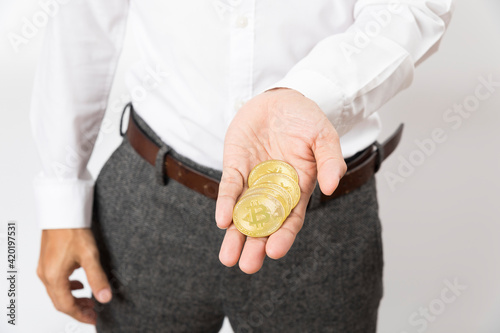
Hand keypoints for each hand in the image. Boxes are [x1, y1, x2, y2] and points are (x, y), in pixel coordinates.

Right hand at [37, 228, 111, 323]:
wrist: (61, 212)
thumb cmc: (72, 230)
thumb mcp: (89, 256)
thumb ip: (97, 278)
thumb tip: (105, 297)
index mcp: (54, 277)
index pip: (66, 306)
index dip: (80, 315)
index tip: (93, 318)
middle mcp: (45, 275)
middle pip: (60, 302)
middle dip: (77, 309)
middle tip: (93, 312)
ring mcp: (44, 268)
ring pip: (57, 292)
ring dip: (72, 298)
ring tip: (89, 298)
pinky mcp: (47, 261)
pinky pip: (55, 281)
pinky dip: (68, 287)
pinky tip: (79, 283)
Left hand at [215, 88, 346, 273]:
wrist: (280, 98)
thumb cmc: (306, 119)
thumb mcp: (324, 136)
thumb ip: (330, 160)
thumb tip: (333, 186)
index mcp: (298, 189)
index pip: (290, 219)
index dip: (283, 236)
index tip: (275, 252)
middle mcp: (274, 191)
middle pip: (264, 224)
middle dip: (255, 245)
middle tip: (246, 265)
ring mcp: (253, 180)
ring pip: (243, 213)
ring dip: (235, 235)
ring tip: (228, 257)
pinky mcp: (236, 167)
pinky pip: (230, 187)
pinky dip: (226, 203)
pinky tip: (222, 220)